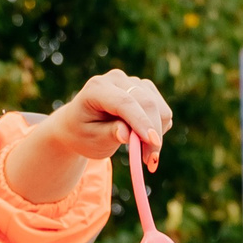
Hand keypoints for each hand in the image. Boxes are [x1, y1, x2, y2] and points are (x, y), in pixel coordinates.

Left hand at [51, 69, 174, 168]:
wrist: (80, 125)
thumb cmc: (83, 133)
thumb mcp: (91, 139)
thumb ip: (108, 134)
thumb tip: (126, 134)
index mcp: (97, 88)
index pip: (124, 102)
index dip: (140, 121)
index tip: (152, 142)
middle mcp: (116, 79)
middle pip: (146, 103)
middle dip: (153, 133)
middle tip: (150, 162)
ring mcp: (133, 82)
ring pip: (159, 107)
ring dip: (157, 133)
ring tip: (141, 151)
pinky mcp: (146, 89)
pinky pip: (163, 111)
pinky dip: (159, 128)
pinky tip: (142, 137)